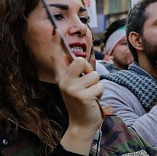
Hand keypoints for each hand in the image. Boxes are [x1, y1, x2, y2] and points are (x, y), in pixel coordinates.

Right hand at [51, 32, 103, 154]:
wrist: (82, 125)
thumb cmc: (82, 102)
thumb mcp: (75, 86)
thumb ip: (74, 73)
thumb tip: (74, 56)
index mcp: (61, 77)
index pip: (57, 57)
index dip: (56, 43)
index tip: (56, 30)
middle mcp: (63, 81)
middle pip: (80, 60)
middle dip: (90, 70)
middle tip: (88, 83)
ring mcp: (71, 89)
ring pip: (94, 74)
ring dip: (97, 85)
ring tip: (91, 94)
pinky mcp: (82, 96)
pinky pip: (99, 86)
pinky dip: (100, 93)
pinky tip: (93, 101)